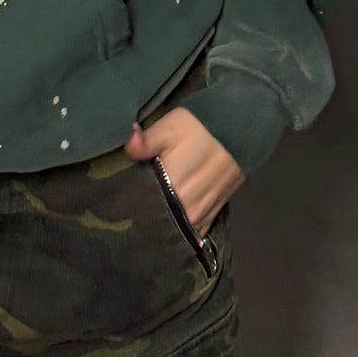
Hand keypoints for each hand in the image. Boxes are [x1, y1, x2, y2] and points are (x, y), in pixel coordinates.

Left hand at [124, 107, 242, 236]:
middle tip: (129, 209)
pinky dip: (183, 228)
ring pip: (177, 229)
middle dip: (145, 218)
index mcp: (173, 190)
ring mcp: (203, 215)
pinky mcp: (215, 213)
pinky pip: (195, 231)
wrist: (240, 128)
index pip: (143, 209)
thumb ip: (145, 141)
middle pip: (160, 223)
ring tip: (149, 215)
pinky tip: (172, 221)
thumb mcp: (169, 126)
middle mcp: (188, 210)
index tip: (117, 201)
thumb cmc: (200, 126)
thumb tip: (127, 147)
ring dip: (165, 224)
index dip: (129, 206)